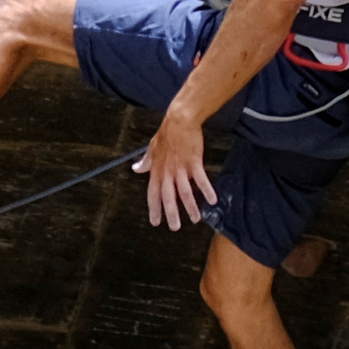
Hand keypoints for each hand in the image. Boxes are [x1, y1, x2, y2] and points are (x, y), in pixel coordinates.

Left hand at [141, 111, 217, 231]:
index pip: (153, 194)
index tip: (155, 222)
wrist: (180, 120)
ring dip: (190, 207)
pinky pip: (201, 180)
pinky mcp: (194, 162)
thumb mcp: (152, 148)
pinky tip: (212, 200)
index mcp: (157, 170)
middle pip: (169, 197)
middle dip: (171, 214)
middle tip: (175, 227)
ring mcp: (181, 168)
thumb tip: (136, 169)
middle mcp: (168, 172)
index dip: (154, 209)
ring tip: (195, 219)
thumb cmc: (167, 133)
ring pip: (185, 192)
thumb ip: (146, 161)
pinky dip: (207, 190)